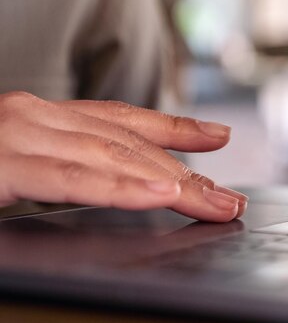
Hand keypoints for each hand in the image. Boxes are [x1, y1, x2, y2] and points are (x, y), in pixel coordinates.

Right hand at [0, 92, 247, 221]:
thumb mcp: (21, 163)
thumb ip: (64, 167)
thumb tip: (115, 185)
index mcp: (45, 118)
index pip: (123, 120)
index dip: (176, 129)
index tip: (218, 136)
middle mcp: (37, 118)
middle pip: (131, 146)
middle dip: (187, 175)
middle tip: (230, 201)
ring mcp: (19, 136)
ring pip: (115, 158)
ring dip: (173, 184)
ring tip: (216, 204)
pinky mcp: (1, 165)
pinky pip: (73, 179)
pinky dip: (122, 188)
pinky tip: (161, 196)